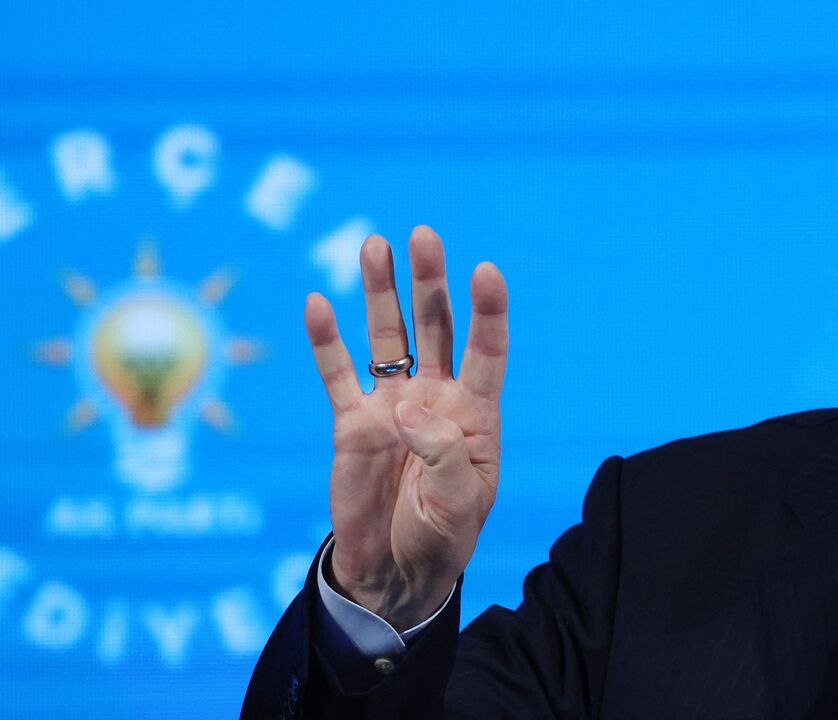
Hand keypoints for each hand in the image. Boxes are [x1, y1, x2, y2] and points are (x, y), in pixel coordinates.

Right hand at [304, 225, 507, 629]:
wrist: (394, 572)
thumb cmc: (441, 538)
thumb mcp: (458, 504)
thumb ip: (441, 452)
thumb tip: (406, 405)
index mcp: (475, 417)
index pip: (487, 353)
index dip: (488, 312)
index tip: (486, 271)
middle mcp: (436, 400)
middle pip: (435, 329)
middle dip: (429, 283)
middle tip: (423, 236)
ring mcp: (391, 407)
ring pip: (386, 339)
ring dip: (381, 293)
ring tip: (375, 245)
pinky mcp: (351, 423)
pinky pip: (337, 374)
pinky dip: (326, 341)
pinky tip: (319, 303)